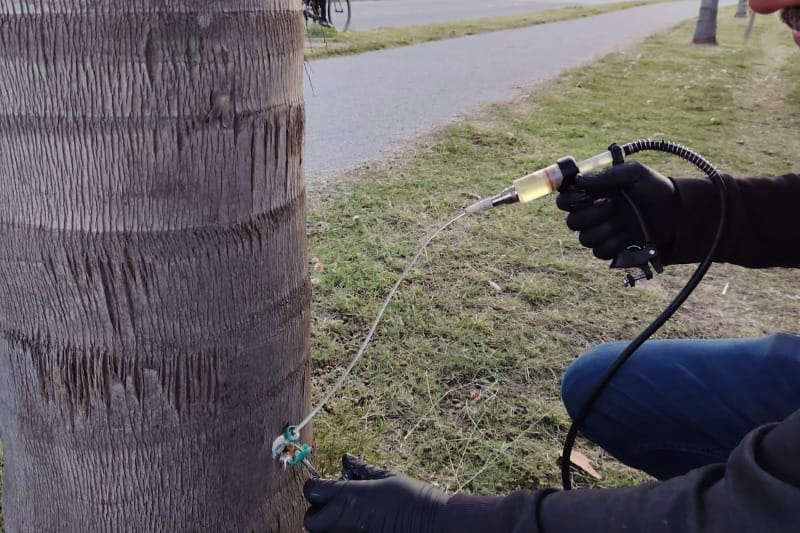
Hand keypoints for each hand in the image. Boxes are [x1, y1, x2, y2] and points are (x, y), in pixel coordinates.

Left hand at [303, 454, 448, 531]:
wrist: (433, 524)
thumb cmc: (412, 498)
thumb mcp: (387, 477)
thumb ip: (362, 470)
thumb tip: (347, 458)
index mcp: (349, 497)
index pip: (312, 490)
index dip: (316, 487)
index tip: (325, 486)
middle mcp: (343, 521)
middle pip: (310, 521)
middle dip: (318, 513)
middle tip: (334, 508)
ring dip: (329, 527)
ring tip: (347, 520)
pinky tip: (358, 529)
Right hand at [555, 161, 677, 260]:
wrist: (676, 211)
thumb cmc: (655, 188)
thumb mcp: (634, 173)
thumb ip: (607, 175)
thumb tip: (578, 180)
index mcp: (593, 195)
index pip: (564, 200)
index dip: (568, 200)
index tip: (583, 196)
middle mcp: (593, 215)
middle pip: (572, 223)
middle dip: (591, 215)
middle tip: (612, 205)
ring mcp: (602, 233)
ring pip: (585, 240)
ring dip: (605, 230)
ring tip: (624, 221)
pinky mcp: (612, 250)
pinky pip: (600, 253)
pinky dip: (614, 244)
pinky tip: (628, 236)